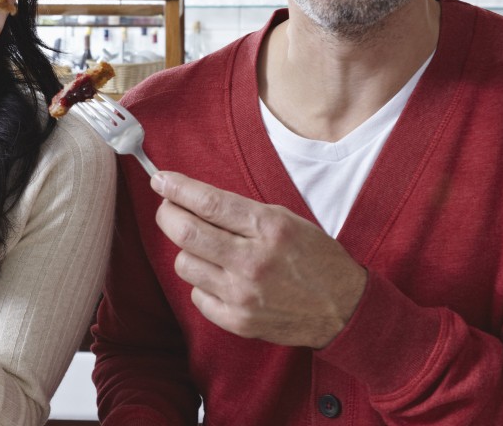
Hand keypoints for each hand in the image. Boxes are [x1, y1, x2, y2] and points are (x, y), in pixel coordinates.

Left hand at [153, 171, 366, 348]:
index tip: (160, 180)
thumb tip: (192, 198)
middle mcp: (253, 261)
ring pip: (184, 264)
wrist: (342, 308)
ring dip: (188, 251)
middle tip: (168, 208)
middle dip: (168, 215)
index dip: (177, 189)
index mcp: (268, 228)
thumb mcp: (285, 220)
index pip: (209, 203)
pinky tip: (220, 277)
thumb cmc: (313, 258)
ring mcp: (243, 294)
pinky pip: (196, 295)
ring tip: (207, 248)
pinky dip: (202, 283)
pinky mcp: (238, 321)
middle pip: (186, 233)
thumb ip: (241, 211)